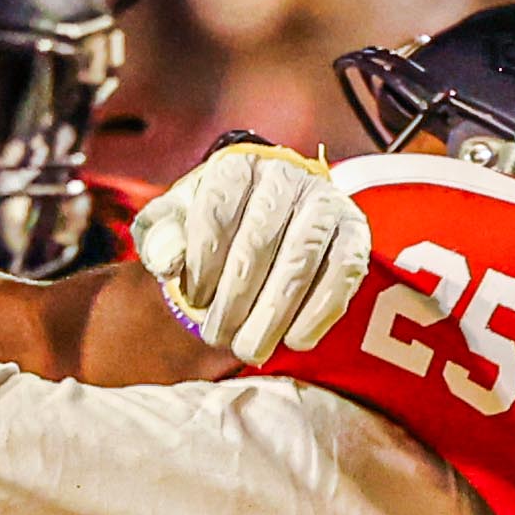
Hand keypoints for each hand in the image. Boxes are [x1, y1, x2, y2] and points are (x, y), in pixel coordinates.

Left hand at [134, 137, 366, 363]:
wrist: (269, 217)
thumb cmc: (215, 223)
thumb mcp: (176, 221)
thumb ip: (159, 236)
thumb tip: (167, 261)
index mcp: (237, 165)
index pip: (217, 213)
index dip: (202, 263)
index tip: (193, 299)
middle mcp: (286, 174)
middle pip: (257, 242)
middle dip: (234, 299)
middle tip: (216, 337)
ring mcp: (325, 201)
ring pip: (299, 261)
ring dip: (273, 313)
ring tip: (249, 350)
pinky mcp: (355, 231)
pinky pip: (343, 272)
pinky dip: (320, 311)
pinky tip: (296, 340)